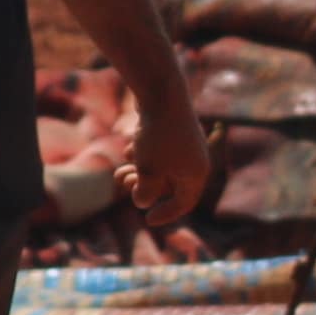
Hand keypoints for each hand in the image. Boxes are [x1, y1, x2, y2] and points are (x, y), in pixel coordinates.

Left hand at [120, 70, 210, 227]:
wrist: (162, 94)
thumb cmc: (157, 137)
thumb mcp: (148, 171)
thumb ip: (145, 192)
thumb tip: (142, 201)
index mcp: (196, 174)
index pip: (184, 203)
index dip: (166, 214)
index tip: (147, 220)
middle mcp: (196, 160)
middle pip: (170, 185)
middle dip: (144, 187)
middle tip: (123, 183)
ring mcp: (186, 144)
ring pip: (162, 167)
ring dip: (139, 172)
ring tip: (119, 170)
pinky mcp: (175, 131)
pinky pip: (160, 151)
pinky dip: (145, 154)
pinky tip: (131, 147)